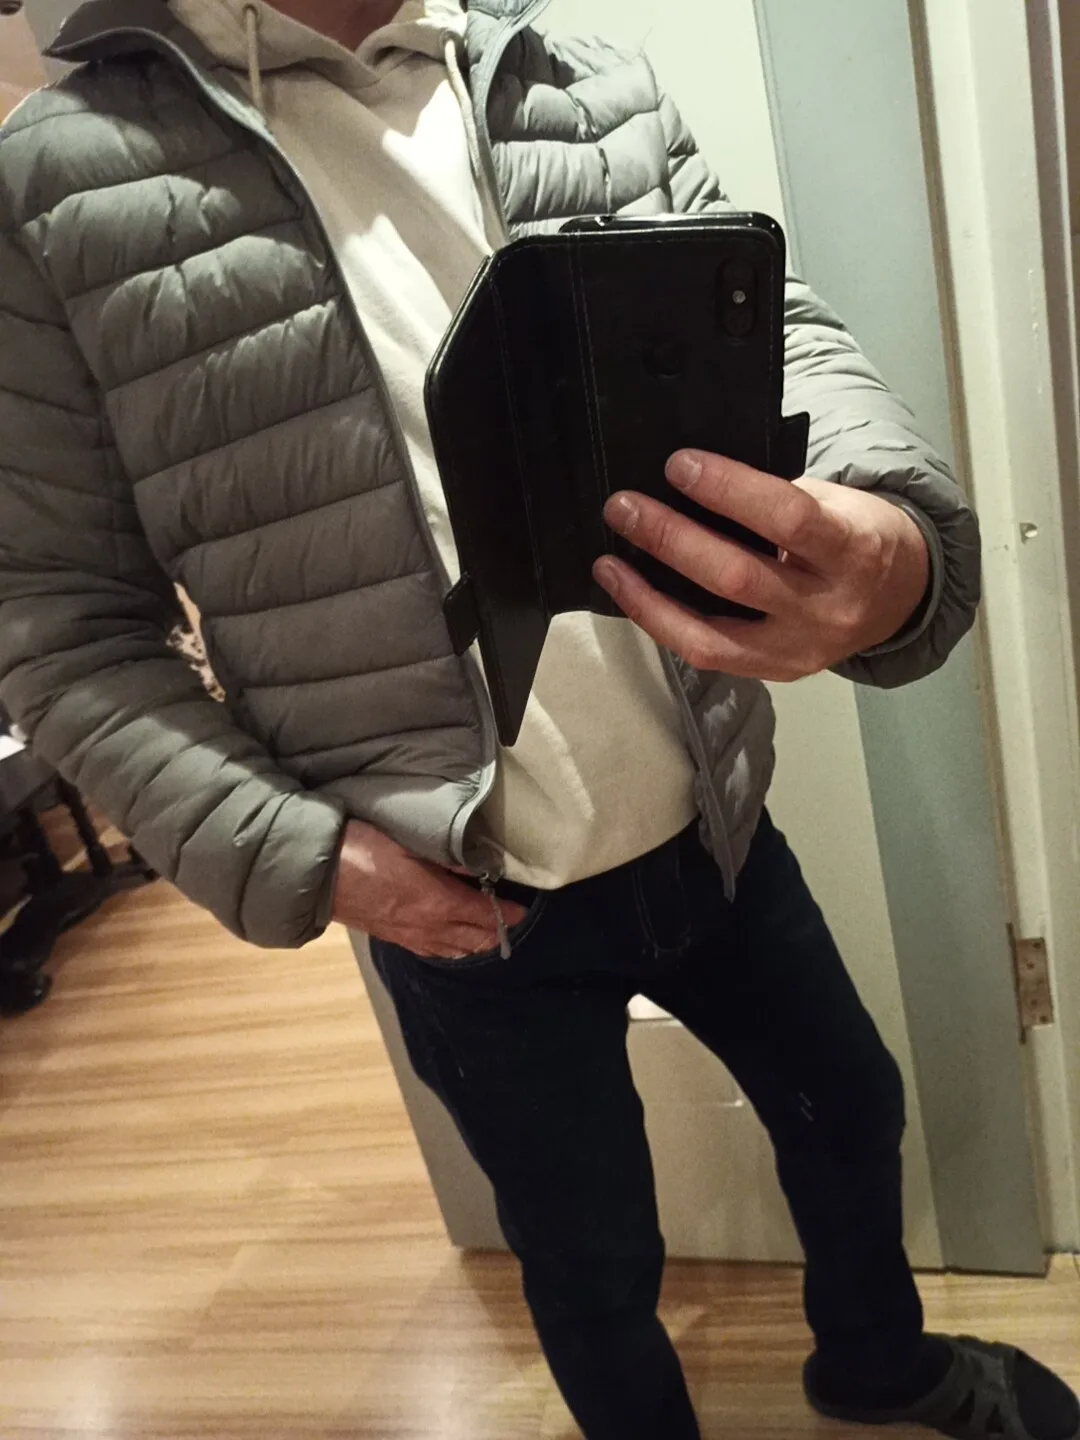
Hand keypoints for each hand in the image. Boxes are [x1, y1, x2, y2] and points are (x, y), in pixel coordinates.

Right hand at [331, 821, 527, 958]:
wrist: (318, 875)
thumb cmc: (363, 849)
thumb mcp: (409, 842)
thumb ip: (446, 857)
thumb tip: (477, 865)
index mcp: (439, 902)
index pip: (484, 915)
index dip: (506, 914)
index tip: (523, 912)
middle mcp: (429, 926)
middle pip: (473, 938)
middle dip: (495, 933)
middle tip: (510, 924)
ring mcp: (409, 935)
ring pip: (453, 949)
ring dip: (475, 943)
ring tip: (489, 936)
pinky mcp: (392, 937)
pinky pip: (430, 950)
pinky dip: (450, 949)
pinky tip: (451, 945)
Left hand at [593, 450, 929, 680]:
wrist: (899, 598)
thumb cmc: (856, 535)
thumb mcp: (836, 504)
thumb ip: (775, 500)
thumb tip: (688, 485)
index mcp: (853, 550)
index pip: (788, 518)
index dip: (729, 490)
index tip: (678, 464)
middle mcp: (826, 608)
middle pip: (738, 577)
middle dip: (672, 539)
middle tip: (624, 507)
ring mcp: (798, 650)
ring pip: (711, 632)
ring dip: (649, 594)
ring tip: (608, 561)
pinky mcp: (774, 673)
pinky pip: (706, 654)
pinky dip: (661, 623)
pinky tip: (630, 594)